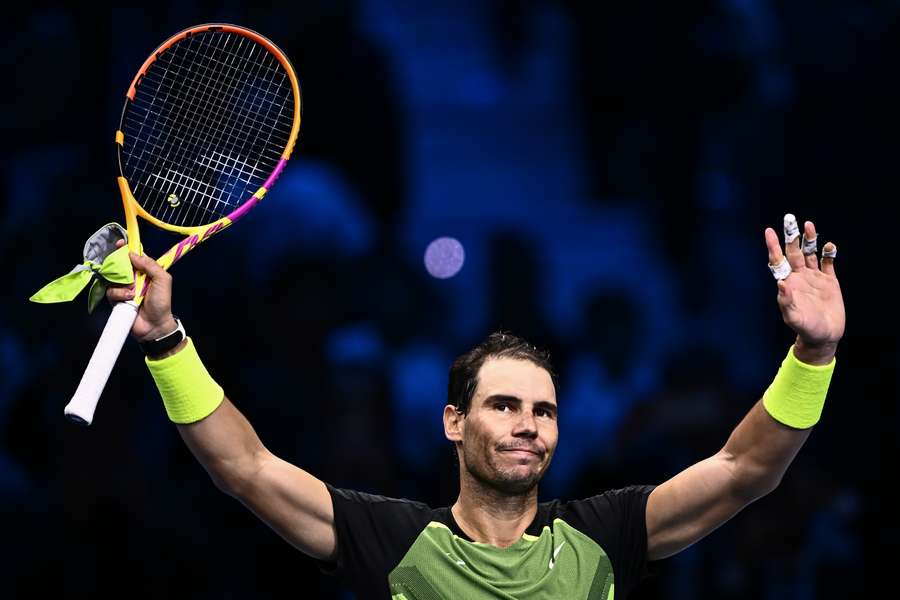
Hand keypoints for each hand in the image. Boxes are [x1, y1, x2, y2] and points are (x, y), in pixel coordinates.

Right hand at [106, 239, 176, 342]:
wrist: (155, 325)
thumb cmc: (162, 302)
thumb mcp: (163, 280)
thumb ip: (151, 265)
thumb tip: (133, 254)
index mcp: (146, 272)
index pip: (135, 257)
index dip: (127, 249)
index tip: (120, 243)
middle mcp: (134, 278)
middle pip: (120, 264)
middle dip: (119, 264)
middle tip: (120, 266)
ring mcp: (124, 288)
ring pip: (114, 278)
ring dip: (123, 283)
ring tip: (132, 292)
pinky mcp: (116, 299)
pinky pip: (111, 291)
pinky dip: (119, 294)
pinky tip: (128, 299)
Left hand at [765, 217, 844, 359]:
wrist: (824, 337)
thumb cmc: (806, 329)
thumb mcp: (794, 318)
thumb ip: (787, 301)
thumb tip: (781, 283)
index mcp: (788, 283)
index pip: (778, 260)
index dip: (773, 246)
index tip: (769, 231)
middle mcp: (799, 277)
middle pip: (793, 252)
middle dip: (791, 236)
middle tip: (789, 218)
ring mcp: (814, 278)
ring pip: (810, 253)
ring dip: (809, 239)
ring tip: (809, 225)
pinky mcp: (829, 281)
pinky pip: (828, 263)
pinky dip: (829, 253)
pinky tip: (829, 245)